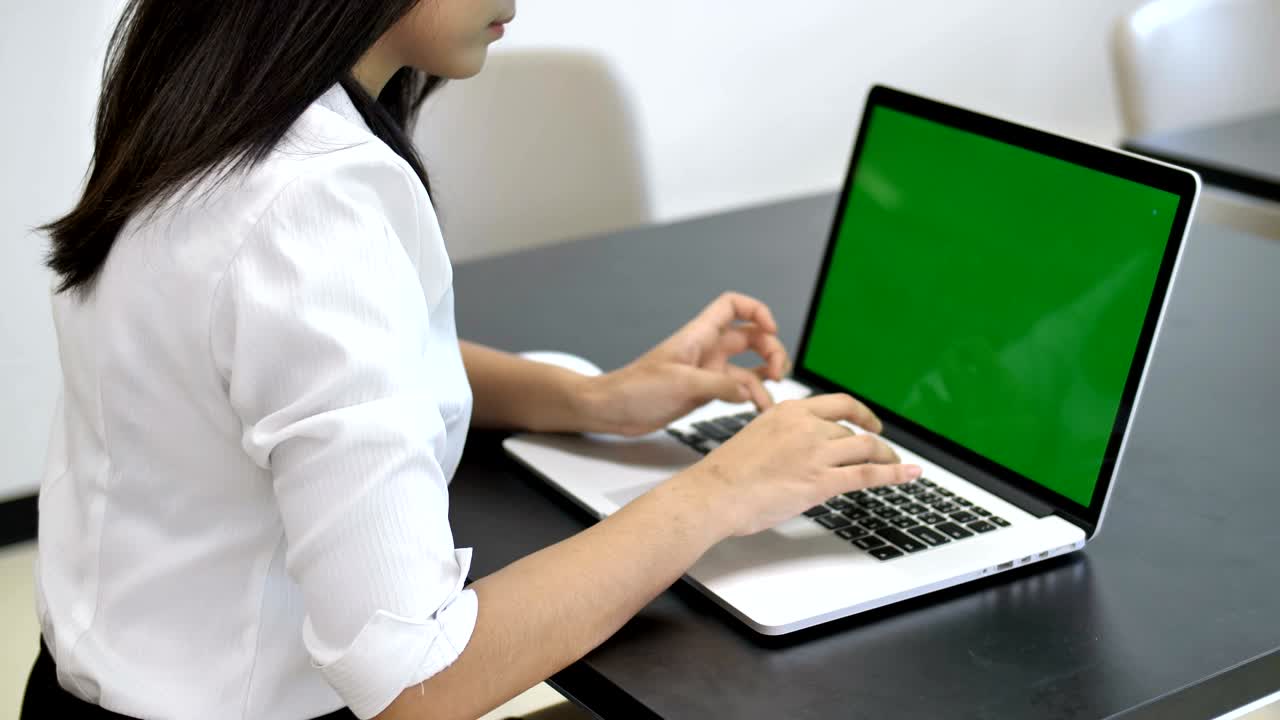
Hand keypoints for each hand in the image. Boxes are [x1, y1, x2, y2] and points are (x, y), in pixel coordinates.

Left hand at [581, 292, 790, 435]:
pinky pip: (737, 391)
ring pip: (749, 368)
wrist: (613, 409)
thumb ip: (719, 385)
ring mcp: (708, 372)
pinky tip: (755, 410)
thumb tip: (749, 392)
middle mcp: (707, 350)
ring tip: (768, 401)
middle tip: (778, 373)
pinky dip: (750, 398)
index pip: (732, 306)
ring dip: (764, 380)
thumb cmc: (635, 388)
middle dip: (771, 351)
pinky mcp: (705, 393)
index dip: (756, 311)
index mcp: (699, 335)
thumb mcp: (681, 383)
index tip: (770, 329)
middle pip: (751, 338)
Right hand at [665, 394, 920, 537]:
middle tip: (884, 451)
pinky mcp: (821, 481)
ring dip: (887, 457)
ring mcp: (816, 452)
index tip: (869, 422)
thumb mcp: (758, 437)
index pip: (838, 403)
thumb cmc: (726, 473)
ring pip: (865, 448)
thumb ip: (786, 436)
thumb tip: (805, 449)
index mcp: (790, 410)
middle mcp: (806, 426)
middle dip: (873, 442)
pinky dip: (895, 474)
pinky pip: (868, 474)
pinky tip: (910, 475)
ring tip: (897, 466)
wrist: (714, 493)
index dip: (861, 412)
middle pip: (852, 430)